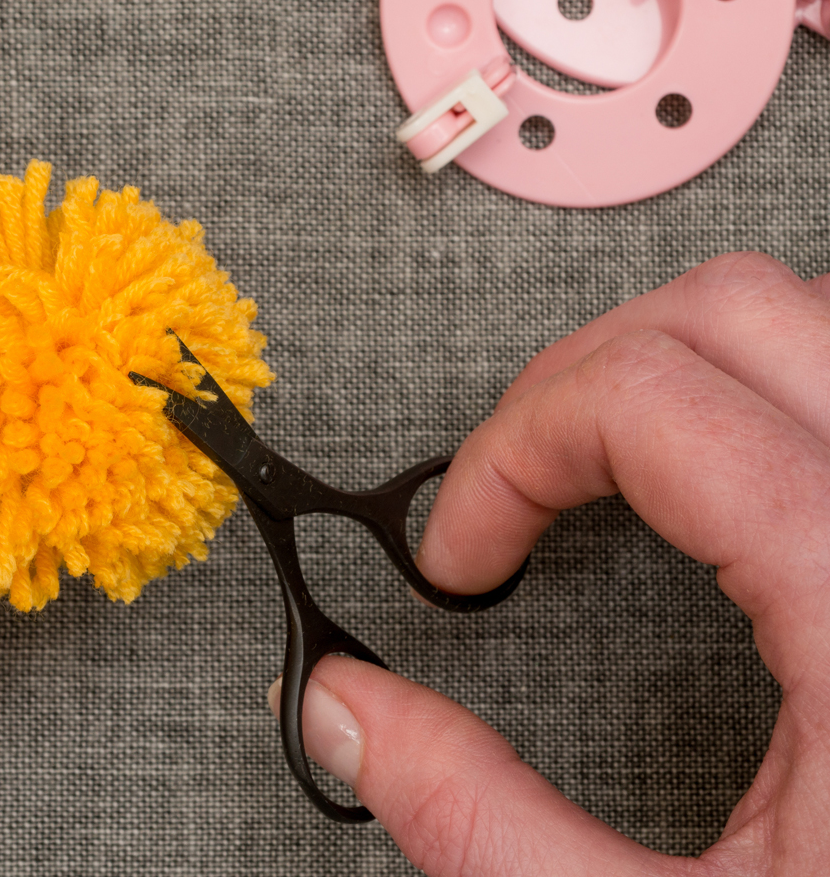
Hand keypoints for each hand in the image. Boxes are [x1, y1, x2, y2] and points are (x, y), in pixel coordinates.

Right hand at [284, 252, 829, 873]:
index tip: (459, 553)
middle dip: (575, 380)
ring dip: (677, 370)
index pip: (649, 397)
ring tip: (602, 471)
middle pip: (732, 310)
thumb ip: (479, 820)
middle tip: (510, 488)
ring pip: (810, 323)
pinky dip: (763, 399)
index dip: (506, 453)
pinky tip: (725, 493)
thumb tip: (346, 713)